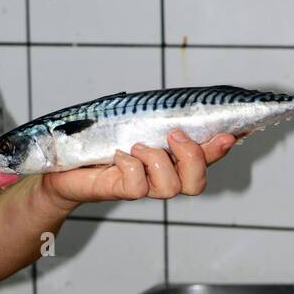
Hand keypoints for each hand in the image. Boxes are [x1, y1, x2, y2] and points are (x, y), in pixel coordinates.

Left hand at [40, 130, 236, 207]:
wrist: (62, 164)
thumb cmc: (99, 139)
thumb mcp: (134, 121)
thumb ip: (160, 116)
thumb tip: (183, 102)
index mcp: (171, 158)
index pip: (208, 157)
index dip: (223, 148)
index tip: (231, 133)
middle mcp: (162, 176)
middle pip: (197, 183)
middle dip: (193, 157)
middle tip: (173, 135)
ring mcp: (143, 186)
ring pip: (172, 187)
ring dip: (157, 160)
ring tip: (137, 146)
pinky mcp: (120, 191)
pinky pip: (137, 186)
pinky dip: (130, 166)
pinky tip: (118, 155)